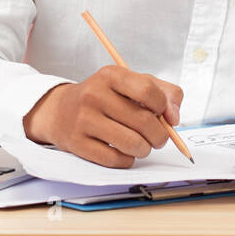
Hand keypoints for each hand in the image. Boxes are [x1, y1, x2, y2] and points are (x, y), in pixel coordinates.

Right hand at [21, 65, 183, 168]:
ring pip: (133, 143)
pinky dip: (127, 160)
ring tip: (142, 145)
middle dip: (160, 136)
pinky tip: (124, 152)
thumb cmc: (104, 96)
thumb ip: (163, 92)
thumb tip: (175, 117)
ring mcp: (84, 120)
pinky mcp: (78, 143)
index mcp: (110, 75)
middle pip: (144, 121)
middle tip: (158, 138)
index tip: (164, 115)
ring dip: (144, 149)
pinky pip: (116, 159)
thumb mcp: (130, 83)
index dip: (163, 107)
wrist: (60, 110)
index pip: (148, 90)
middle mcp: (95, 95)